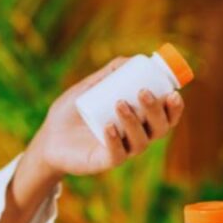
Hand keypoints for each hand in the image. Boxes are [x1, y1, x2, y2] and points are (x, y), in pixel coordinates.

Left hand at [30, 57, 184, 177]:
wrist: (48, 138)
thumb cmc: (72, 113)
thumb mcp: (89, 88)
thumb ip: (109, 74)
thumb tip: (133, 59)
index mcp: (139, 121)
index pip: (166, 117)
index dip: (174, 108)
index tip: (173, 92)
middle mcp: (135, 138)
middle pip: (159, 129)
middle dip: (157, 111)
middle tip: (143, 92)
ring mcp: (121, 151)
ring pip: (140, 142)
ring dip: (134, 122)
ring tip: (120, 104)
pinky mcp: (103, 162)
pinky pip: (116, 155)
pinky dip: (114, 140)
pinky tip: (108, 127)